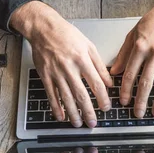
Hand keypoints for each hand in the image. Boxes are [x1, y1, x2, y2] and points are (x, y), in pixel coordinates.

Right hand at [10, 1, 111, 127]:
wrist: (44, 28)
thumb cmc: (67, 35)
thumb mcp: (89, 46)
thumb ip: (100, 65)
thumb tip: (109, 82)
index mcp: (83, 60)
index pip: (96, 84)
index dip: (103, 98)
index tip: (106, 107)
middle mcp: (69, 68)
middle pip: (81, 94)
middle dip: (88, 111)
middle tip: (93, 123)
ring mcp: (56, 73)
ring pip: (66, 97)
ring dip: (73, 113)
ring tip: (79, 123)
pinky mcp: (45, 75)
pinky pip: (51, 94)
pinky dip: (56, 107)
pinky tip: (61, 116)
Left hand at [111, 2, 153, 118]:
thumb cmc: (152, 22)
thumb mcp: (133, 35)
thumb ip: (123, 54)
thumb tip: (114, 72)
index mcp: (140, 47)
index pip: (130, 73)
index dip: (126, 89)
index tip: (123, 101)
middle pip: (146, 81)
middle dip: (141, 100)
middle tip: (138, 113)